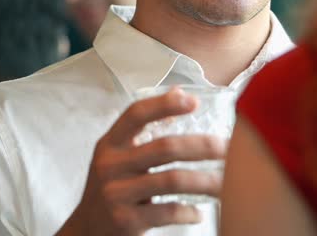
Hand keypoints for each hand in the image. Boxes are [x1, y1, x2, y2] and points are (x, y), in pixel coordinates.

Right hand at [56, 87, 227, 235]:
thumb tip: (179, 94)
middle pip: (165, 147)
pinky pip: (167, 211)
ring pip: (172, 180)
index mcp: (110, 143)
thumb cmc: (111, 185)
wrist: (87, 229)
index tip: (194, 102)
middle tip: (229, 149)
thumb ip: (142, 128)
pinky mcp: (126, 221)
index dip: (165, 105)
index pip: (136, 114)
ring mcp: (117, 193)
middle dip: (203, 146)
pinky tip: (198, 212)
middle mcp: (110, 165)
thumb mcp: (117, 154)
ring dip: (206, 181)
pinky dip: (189, 211)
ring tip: (225, 184)